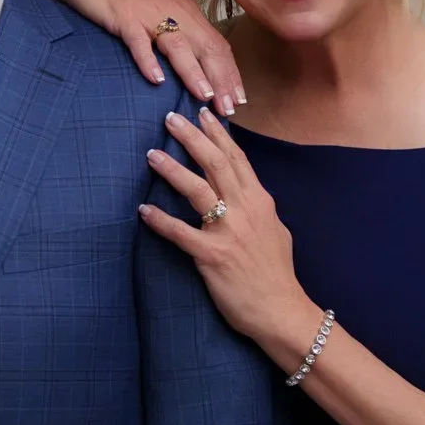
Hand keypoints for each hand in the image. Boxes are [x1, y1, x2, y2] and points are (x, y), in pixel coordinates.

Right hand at [11, 0, 245, 113]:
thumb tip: (197, 71)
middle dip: (220, 79)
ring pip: (179, 45)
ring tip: (204, 96)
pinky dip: (149, 61)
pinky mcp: (124, 17)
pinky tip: (156, 80)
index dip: (231, 74)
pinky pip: (139, 41)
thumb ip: (179, 38)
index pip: (218, 46)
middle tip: (228, 108)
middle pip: (205, 47)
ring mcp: (149, 14)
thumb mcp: (161, 16)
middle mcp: (174, 12)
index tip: (240, 101)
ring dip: (193, 72)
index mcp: (186, 14)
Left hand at [140, 105, 316, 347]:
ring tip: (151, 154)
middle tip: (170, 118)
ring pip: (197, 189)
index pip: (237, 159)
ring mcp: (228, 232)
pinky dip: (160, 220)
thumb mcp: (276, 232)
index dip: (218, 134)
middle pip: (216, 163)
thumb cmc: (277, 275)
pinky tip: (143, 210)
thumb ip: (260, 210)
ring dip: (172, 169)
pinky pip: (180, 233)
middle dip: (192, 137)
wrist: (281, 311)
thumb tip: (249, 195)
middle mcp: (245, 210)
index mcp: (260, 202)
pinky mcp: (212, 256)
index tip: (202, 113)